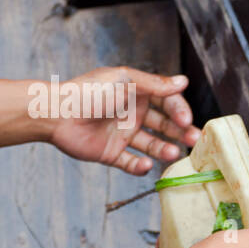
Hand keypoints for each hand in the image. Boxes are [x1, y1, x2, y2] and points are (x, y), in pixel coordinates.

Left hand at [47, 66, 201, 174]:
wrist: (55, 114)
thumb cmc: (88, 92)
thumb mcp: (124, 82)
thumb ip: (154, 85)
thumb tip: (183, 81)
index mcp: (136, 92)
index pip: (167, 102)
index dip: (179, 110)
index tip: (186, 121)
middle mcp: (132, 113)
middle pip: (164, 124)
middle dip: (180, 132)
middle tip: (193, 140)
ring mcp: (122, 134)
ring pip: (151, 144)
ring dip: (164, 149)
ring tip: (173, 154)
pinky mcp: (110, 152)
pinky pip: (130, 162)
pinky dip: (140, 166)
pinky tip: (145, 165)